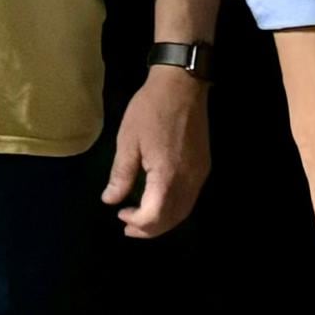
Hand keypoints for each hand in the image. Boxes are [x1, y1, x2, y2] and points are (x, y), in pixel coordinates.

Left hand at [102, 69, 211, 239]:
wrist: (182, 85)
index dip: (137, 223)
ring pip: (184, 211)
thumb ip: (120, 175)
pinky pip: (190, 198)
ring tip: (142, 220)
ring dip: (163, 221)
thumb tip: (111, 201)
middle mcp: (188, 180)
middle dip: (150, 229)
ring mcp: (199, 174)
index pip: (154, 216)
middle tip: (128, 227)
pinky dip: (174, 208)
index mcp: (167, 175)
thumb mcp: (127, 141)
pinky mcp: (204, 166)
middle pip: (172, 219)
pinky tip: (159, 202)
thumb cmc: (150, 110)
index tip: (120, 214)